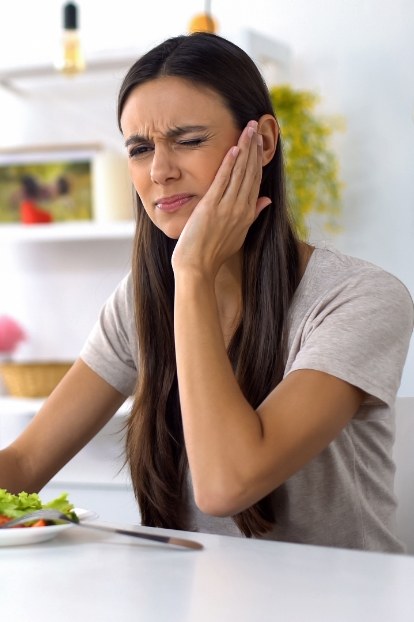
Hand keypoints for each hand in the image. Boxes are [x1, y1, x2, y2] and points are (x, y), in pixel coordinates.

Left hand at [171, 120, 270, 277]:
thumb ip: (252, 215)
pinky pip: (223, 181)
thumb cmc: (213, 254)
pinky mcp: (211, 207)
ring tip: (248, 129)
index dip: (258, 160)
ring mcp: (227, 208)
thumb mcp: (238, 235)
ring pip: (239, 173)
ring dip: (244, 149)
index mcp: (247, 215)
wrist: (197, 267)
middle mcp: (241, 210)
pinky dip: (229, 164)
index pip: (256, 181)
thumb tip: (267, 200)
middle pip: (250, 173)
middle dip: (254, 148)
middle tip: (256, 126)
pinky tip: (234, 148)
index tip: (260, 142)